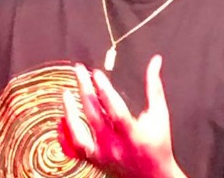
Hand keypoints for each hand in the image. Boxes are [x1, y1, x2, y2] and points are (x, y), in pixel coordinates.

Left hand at [61, 55, 184, 177]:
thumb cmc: (158, 143)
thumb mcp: (160, 114)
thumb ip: (155, 87)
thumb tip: (155, 60)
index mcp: (134, 135)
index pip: (116, 111)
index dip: (105, 91)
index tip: (96, 73)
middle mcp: (116, 147)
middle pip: (94, 116)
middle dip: (85, 90)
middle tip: (78, 70)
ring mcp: (103, 156)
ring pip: (79, 134)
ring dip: (71, 112)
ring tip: (66, 92)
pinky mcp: (94, 162)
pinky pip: (75, 147)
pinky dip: (66, 133)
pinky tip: (63, 116)